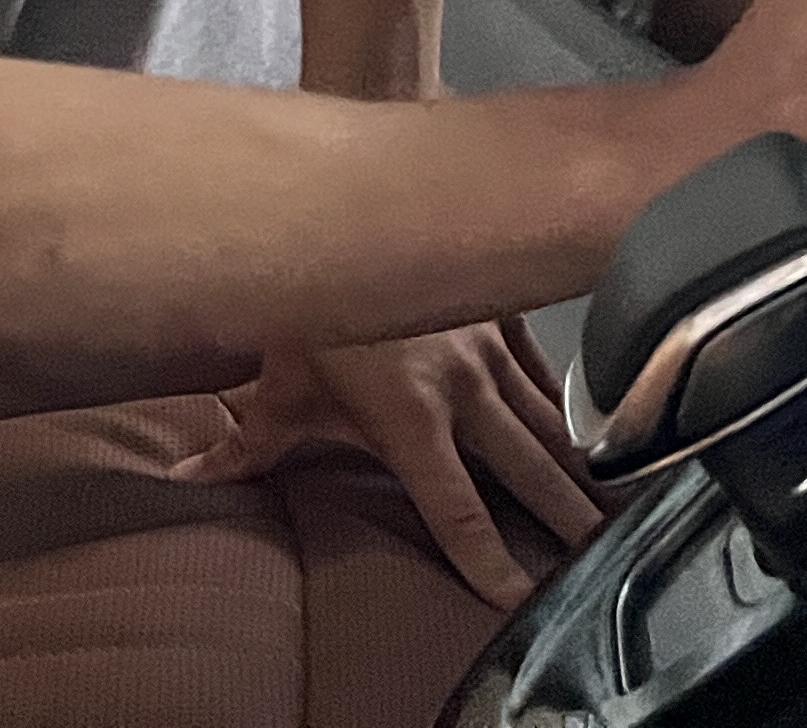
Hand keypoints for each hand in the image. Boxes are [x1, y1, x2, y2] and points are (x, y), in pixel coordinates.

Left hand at [175, 320, 606, 610]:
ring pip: (548, 418)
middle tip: (602, 551)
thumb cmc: (309, 304)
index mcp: (410, 418)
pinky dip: (564, 398)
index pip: (455, 507)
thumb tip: (186, 480)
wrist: (347, 209)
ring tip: (620, 498)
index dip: (488, 559)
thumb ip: (241, 448)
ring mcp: (488, 348)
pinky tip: (588, 422)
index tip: (518, 596)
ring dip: (580, 460)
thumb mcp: (275, 385)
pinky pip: (542, 365)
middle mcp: (461, 388)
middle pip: (526, 468)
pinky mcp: (499, 315)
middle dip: (568, 514)